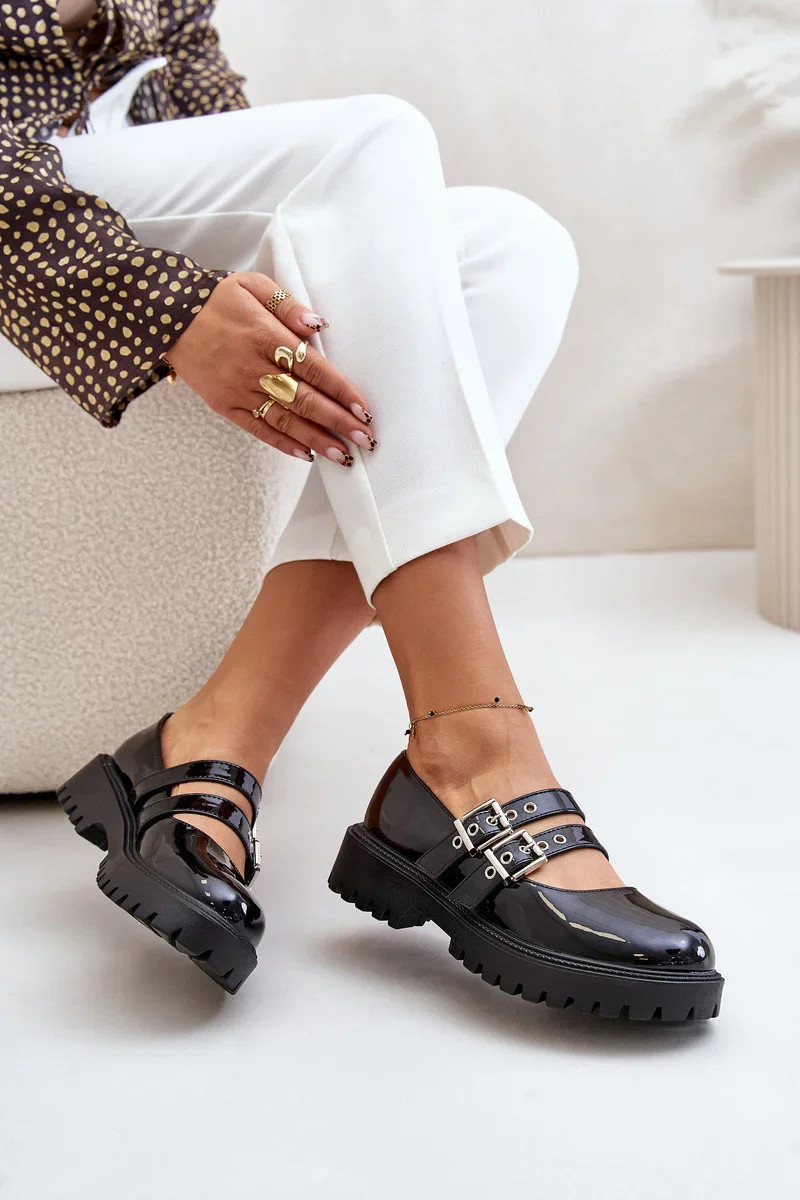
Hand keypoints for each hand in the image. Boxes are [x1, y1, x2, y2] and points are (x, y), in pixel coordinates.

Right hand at [165, 273, 374, 465]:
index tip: (363, 409)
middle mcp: (253, 367)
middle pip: (304, 399)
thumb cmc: (216, 299)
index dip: (340, 390)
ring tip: (344, 456)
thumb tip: (319, 326)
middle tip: (365, 439)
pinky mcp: (224, 405)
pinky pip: (258, 429)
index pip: (312, 368)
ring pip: (285, 420)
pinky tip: (306, 455)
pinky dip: (283, 443)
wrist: (166, 316)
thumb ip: (288, 306)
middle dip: (338, 422)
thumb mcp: (253, 285)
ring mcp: (238, 390)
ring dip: (317, 440)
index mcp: (265, 336)